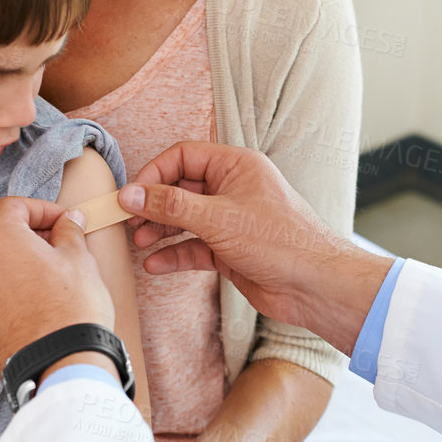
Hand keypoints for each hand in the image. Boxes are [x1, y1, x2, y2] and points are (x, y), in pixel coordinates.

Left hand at [0, 197, 115, 375]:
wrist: (60, 364)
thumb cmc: (71, 308)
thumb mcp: (79, 260)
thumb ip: (69, 232)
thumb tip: (68, 220)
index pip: (13, 207)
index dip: (41, 208)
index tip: (63, 221)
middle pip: (0, 238)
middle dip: (30, 238)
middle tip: (62, 249)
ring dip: (19, 266)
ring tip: (52, 281)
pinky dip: (11, 294)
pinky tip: (38, 307)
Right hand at [118, 142, 392, 354]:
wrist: (314, 285)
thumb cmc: (280, 241)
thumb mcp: (218, 218)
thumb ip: (171, 206)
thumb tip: (131, 195)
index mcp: (236, 166)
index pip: (183, 157)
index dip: (153, 174)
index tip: (131, 196)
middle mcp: (233, 189)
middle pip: (180, 189)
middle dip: (153, 206)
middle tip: (127, 223)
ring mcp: (232, 221)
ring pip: (185, 219)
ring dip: (160, 230)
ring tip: (138, 243)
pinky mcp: (231, 250)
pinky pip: (194, 247)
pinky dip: (174, 254)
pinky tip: (154, 265)